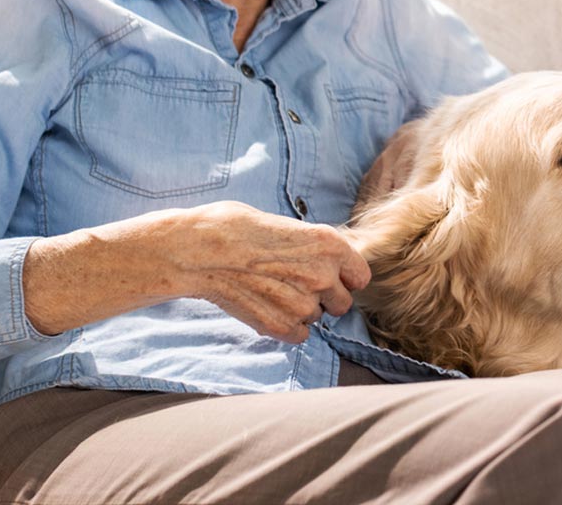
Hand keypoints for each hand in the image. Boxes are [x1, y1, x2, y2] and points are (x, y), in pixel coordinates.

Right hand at [170, 201, 371, 342]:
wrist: (202, 249)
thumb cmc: (239, 228)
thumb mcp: (289, 226)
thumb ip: (314, 249)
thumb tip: (325, 263)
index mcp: (331, 245)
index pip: (360, 277)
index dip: (344, 279)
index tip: (330, 278)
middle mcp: (324, 275)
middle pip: (342, 303)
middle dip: (324, 298)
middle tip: (294, 286)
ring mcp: (304, 304)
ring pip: (317, 318)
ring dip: (300, 310)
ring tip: (270, 291)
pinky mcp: (282, 326)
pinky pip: (299, 335)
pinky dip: (285, 327)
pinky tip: (265, 307)